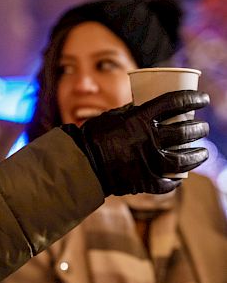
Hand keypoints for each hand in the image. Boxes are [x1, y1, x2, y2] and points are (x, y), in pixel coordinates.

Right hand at [62, 90, 209, 195]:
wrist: (80, 164)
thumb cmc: (92, 136)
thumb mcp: (112, 116)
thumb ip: (131, 112)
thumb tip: (144, 106)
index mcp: (140, 118)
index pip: (176, 102)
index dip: (194, 99)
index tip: (202, 99)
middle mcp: (149, 139)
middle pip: (185, 131)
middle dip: (199, 128)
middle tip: (202, 128)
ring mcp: (148, 162)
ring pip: (183, 159)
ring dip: (197, 155)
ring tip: (202, 153)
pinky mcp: (143, 181)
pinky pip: (166, 183)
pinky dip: (174, 181)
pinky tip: (180, 178)